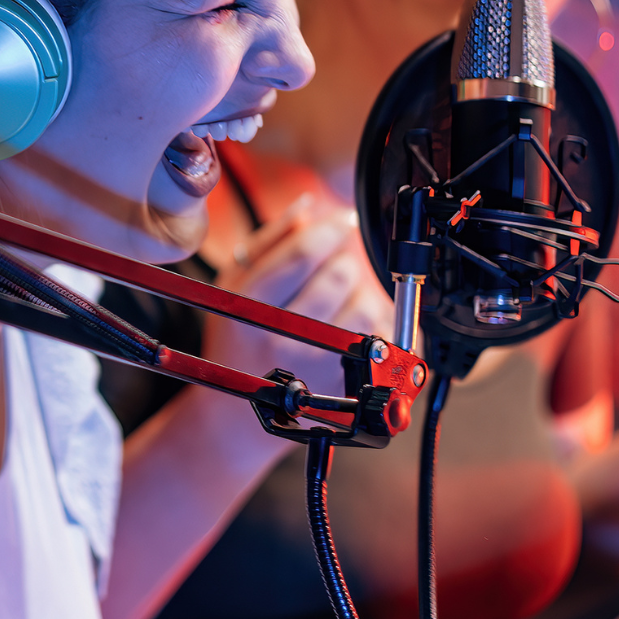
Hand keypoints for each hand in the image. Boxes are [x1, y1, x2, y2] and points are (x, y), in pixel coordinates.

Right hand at [202, 197, 393, 396]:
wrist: (240, 411)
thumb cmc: (238, 338)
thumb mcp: (236, 283)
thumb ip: (270, 240)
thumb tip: (307, 207)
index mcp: (249, 307)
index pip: (301, 255)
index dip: (329, 230)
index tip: (341, 220)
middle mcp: (281, 339)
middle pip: (338, 276)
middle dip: (343, 260)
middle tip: (334, 266)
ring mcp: (315, 367)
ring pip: (366, 305)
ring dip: (361, 291)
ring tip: (342, 297)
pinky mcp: (343, 386)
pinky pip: (381, 337)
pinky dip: (377, 322)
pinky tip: (354, 323)